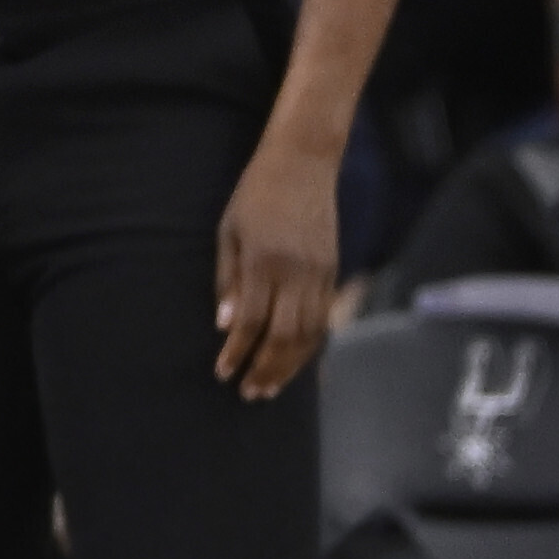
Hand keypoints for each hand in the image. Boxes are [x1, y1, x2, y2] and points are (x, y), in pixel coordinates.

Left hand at [213, 137, 342, 400]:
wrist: (302, 165)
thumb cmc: (255, 195)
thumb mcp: (228, 230)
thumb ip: (228, 279)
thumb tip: (225, 325)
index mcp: (264, 261)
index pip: (250, 321)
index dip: (237, 352)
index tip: (224, 373)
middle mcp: (296, 273)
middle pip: (285, 336)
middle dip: (266, 369)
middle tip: (249, 393)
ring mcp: (320, 274)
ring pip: (309, 334)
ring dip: (290, 366)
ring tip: (271, 387)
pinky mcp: (334, 273)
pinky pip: (324, 320)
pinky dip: (310, 347)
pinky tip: (296, 362)